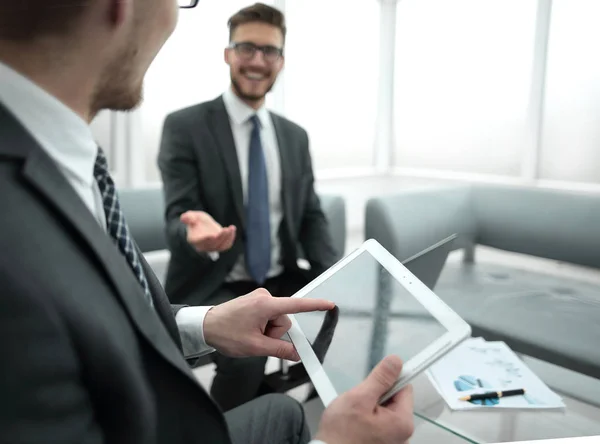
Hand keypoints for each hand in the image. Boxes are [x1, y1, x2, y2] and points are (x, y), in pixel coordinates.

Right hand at [181, 211, 235, 252]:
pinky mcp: (219, 245)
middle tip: (226, 229)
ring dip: (227, 238)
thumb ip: (187, 217)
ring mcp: (212, 247)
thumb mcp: (190, 216)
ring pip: (220, 246)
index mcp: (194, 240)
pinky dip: (230, 239)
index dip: (206, 240)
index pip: (200, 242)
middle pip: (212, 245)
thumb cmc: (195, 220)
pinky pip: (226, 245)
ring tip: (231, 228)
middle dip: (220, 237)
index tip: (213, 236)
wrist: (201, 225)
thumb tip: (184, 218)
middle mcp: (202, 246)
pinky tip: (232, 229)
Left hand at [203, 289, 334, 360]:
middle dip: (275, 333)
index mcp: (265, 305)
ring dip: (267, 331)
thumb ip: (279, 349)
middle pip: (284, 320)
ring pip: (276, 320)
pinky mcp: (255, 301)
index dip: (315, 306)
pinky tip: (249, 330)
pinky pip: (268, 316)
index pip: (296, 305)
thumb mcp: (254, 346)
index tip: (330, 304)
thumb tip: (296, 354)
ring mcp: (259, 298)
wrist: (203, 326)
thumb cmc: (225, 333)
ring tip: (249, 334)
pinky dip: (263, 326)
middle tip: (256, 339)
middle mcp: (264, 297)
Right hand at [315, 355, 414, 443]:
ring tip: (356, 414)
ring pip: (386, 410)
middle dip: (377, 395)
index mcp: (402, 422)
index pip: (405, 387)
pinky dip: (370, 418)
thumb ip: (380, 379)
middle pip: (395, 400)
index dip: (388, 380)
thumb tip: (396, 362)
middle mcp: (403, 434)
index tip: (374, 381)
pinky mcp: (384, 443)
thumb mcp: (359, 398)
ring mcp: (394, 441)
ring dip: (372, 407)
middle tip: (359, 402)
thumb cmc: (341, 433)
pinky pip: (381, 422)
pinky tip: (357, 423)